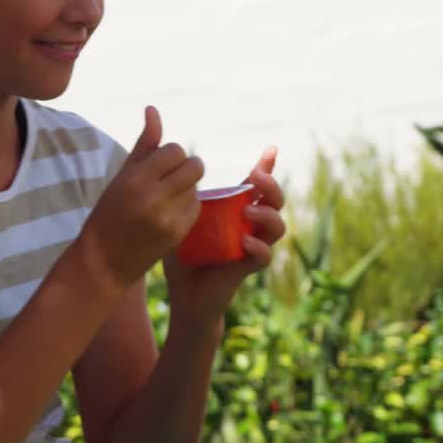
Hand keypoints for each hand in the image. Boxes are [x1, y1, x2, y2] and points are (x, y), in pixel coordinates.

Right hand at [78, 106, 203, 290]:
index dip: (170, 155)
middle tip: (170, 175)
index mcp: (136, 179)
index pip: (175, 151)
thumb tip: (153, 109)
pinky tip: (169, 210)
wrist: (105, 259)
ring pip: (197, 186)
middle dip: (186, 167)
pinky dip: (187, 204)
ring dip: (186, 186)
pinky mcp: (179, 234)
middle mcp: (154, 198)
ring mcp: (169, 218)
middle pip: (195, 167)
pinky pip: (196, 206)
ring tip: (166, 195)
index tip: (159, 164)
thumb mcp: (123, 174)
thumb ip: (144, 143)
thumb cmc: (110, 211)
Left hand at [164, 147, 286, 334]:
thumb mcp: (178, 219)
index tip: (270, 148)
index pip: (257, 185)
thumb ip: (179, 196)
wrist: (183, 294)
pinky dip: (258, 247)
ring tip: (248, 212)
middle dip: (271, 186)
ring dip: (267, 215)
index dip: (267, 166)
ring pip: (277, 227)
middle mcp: (249, 226)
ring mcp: (251, 246)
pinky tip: (245, 242)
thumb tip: (165, 164)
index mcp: (236, 210)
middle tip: (255, 178)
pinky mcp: (247, 267)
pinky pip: (264, 256)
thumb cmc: (181, 253)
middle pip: (275, 201)